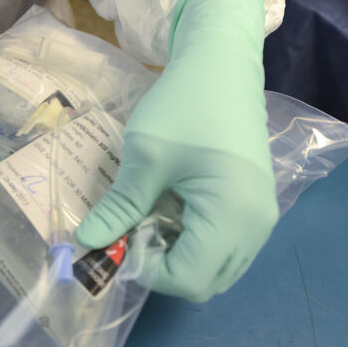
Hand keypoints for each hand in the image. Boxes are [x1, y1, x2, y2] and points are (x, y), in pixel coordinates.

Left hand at [76, 0, 278, 301]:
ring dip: (177, 255)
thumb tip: (86, 243)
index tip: (119, 238)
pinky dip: (193, 241)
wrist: (222, 64)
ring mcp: (261, 217)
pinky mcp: (255, 205)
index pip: (188, 280)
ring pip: (215, 267)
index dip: (147, 269)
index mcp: (234, 217)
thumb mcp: (145, 157)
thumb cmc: (183, 105)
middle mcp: (257, 227)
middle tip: (132, 229)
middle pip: (205, 282)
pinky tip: (171, 208)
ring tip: (149, 218)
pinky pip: (224, 246)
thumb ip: (118, 207)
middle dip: (161, 266)